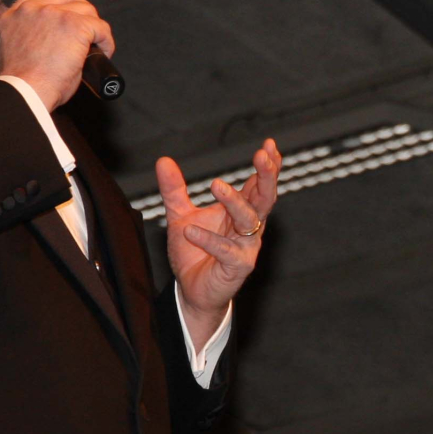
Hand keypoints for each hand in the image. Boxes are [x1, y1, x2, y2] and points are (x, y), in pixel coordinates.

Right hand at [0, 0, 114, 110]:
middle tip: (87, 30)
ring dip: (93, 28)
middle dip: (81, 10)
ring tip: (94, 47)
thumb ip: (27, 33)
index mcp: (14, 16)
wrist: (26, 92)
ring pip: (86, 10)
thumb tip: (51, 37)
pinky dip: (106, 41)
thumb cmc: (22, 83)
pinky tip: (103, 52)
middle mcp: (32, 9)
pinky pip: (100, 27)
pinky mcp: (75, 24)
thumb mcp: (13, 49)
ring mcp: (54, 13)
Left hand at [158, 139, 280, 344]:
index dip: (267, 166)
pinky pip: (226, 251)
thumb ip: (174, 189)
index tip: (269, 145)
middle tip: (262, 156)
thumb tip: (163, 160)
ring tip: (216, 185)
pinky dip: (208, 240)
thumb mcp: (179, 215)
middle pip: (265, 198)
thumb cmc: (193, 250)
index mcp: (240, 211)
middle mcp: (248, 227)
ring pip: (250, 220)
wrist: (191, 288)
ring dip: (235, 201)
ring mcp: (246, 247)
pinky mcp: (237, 267)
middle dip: (266, 176)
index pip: (258, 185)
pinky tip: (190, 231)